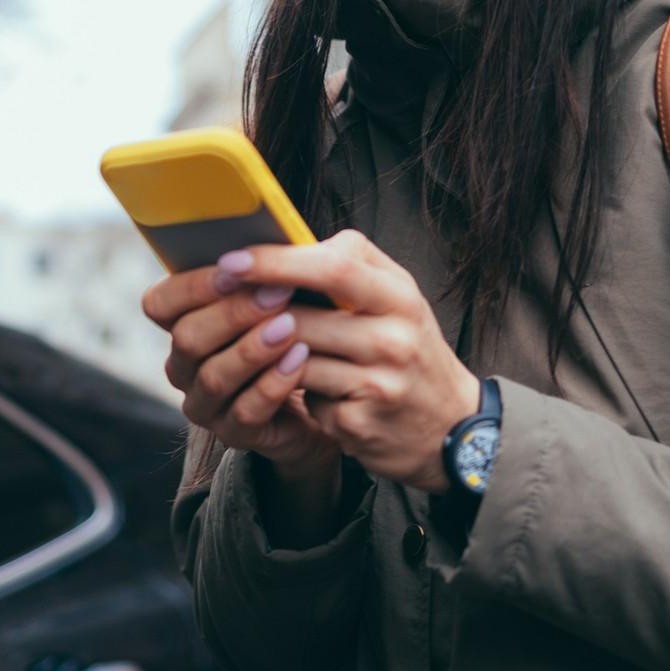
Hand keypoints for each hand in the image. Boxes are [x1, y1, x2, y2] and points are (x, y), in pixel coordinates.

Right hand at [141, 258, 338, 475]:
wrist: (325, 391)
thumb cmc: (297, 328)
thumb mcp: (280, 294)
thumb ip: (265, 271)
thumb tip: (276, 234)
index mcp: (183, 322)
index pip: (160, 303)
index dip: (194, 286)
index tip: (236, 266)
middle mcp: (184, 365)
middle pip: (187, 338)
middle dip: (233, 314)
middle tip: (277, 293)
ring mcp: (205, 403)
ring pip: (212, 376)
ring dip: (252, 349)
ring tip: (290, 327)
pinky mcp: (233, 433)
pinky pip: (244, 412)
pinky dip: (272, 384)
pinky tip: (299, 361)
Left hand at [216, 230, 479, 493]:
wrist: (451, 427)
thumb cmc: (410, 349)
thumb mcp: (397, 298)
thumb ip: (352, 266)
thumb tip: (287, 242)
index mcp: (399, 298)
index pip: (332, 268)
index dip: (276, 261)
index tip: (232, 258)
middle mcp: (393, 340)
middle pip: (302, 318)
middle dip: (252, 311)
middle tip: (218, 301)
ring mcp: (376, 386)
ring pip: (293, 360)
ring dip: (267, 351)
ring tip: (258, 342)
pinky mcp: (357, 425)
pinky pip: (304, 398)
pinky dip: (292, 388)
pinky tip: (299, 385)